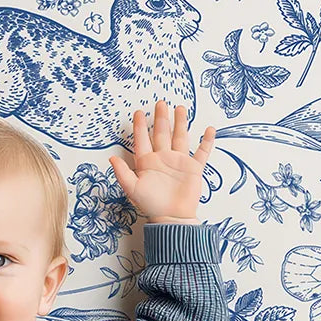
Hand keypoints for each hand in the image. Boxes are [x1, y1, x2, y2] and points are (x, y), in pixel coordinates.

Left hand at [108, 102, 214, 220]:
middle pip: (162, 133)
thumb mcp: (133, 189)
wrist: (172, 218)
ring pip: (180, 137)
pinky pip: (201, 153)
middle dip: (161, 118)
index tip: (138, 113)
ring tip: (180, 108)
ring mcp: (179, 162)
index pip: (143, 140)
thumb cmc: (152, 205)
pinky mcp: (193, 169)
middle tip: (160, 103)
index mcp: (148, 163)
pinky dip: (206, 142)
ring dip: (181, 123)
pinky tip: (209, 130)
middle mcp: (163, 159)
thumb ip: (122, 173)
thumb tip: (111, 157)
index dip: (140, 126)